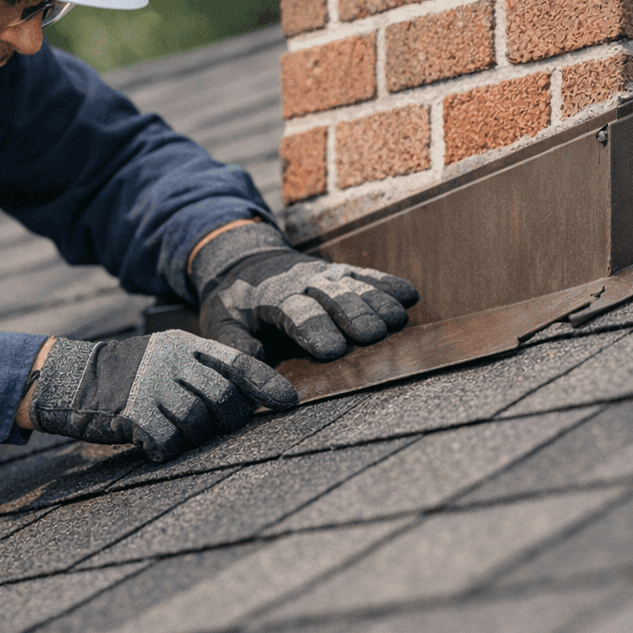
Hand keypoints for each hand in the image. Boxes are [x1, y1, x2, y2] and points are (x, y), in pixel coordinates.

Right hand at [26, 331, 297, 461]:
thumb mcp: (165, 358)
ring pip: (198, 425)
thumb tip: (249, 398)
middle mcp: (173, 361)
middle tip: (204, 424)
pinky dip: (161, 448)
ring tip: (167, 429)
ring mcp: (153, 386)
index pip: (238, 363)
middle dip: (224, 420)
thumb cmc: (126, 376)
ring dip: (188, 436)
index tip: (289, 404)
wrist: (70, 378)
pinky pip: (167, 443)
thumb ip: (203, 371)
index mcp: (185, 346)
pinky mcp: (134, 412)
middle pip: (225, 400)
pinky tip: (148, 441)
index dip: (266, 386)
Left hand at [191, 222, 418, 361]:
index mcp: (270, 295)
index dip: (313, 329)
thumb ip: (238, 350)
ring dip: (376, 301)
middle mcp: (302, 280)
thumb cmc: (234, 305)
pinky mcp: (341, 273)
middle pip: (331, 295)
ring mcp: (324, 274)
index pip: (295, 311)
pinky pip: (366, 275)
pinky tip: (410, 296)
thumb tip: (262, 370)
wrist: (243, 262)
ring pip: (353, 284)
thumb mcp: (222, 326)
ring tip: (396, 321)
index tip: (332, 351)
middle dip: (352, 313)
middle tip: (374, 335)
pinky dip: (388, 284)